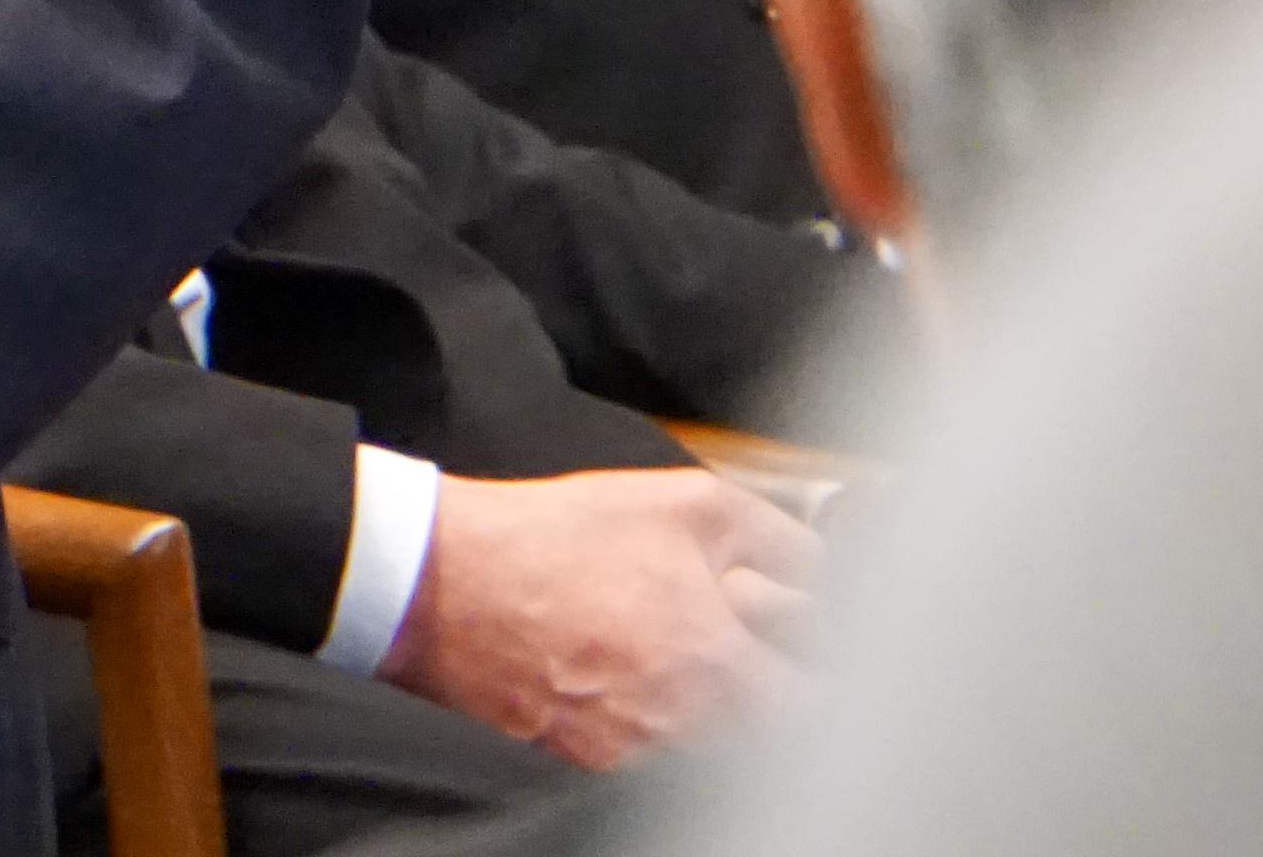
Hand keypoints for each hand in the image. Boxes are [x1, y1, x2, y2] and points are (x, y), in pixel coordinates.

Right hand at [383, 464, 818, 766]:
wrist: (440, 584)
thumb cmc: (549, 540)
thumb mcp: (683, 502)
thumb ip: (778, 537)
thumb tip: (820, 567)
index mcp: (718, 669)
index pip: (819, 710)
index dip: (821, 674)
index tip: (809, 649)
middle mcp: (684, 728)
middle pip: (766, 731)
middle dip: (764, 684)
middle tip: (732, 632)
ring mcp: (633, 753)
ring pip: (708, 740)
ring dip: (704, 697)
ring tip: (660, 637)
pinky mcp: (587, 759)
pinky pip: (649, 745)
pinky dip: (647, 708)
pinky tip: (614, 655)